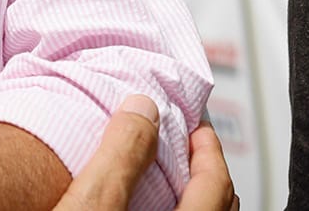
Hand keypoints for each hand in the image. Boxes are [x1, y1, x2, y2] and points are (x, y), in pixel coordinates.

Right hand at [56, 97, 236, 210]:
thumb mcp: (90, 207)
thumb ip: (120, 157)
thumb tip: (143, 108)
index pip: (216, 182)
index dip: (207, 144)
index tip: (193, 121)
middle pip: (218, 202)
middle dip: (202, 164)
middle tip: (184, 139)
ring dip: (188, 191)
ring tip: (162, 169)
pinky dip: (171, 208)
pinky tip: (139, 203)